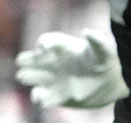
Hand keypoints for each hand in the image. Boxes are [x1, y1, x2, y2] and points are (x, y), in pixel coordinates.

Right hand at [15, 30, 129, 108]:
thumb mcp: (104, 50)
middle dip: (27, 60)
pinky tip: (39, 98)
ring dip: (28, 77)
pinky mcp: (56, 96)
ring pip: (34, 77)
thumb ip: (97, 41)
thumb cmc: (104, 61)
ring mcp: (53, 79)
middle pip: (34, 59)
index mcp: (62, 47)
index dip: (44, 43)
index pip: (48, 41)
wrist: (108, 83)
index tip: (43, 47)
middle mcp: (54, 62)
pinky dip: (40, 98)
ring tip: (23, 77)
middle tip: (21, 62)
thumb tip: (87, 32)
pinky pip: (44, 97)